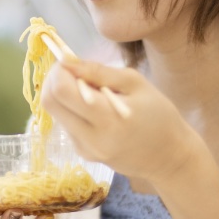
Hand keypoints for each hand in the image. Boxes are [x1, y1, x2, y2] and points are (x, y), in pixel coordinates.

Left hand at [40, 59, 199, 183]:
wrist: (169, 157)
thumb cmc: (159, 116)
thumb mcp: (136, 84)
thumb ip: (99, 72)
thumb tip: (67, 61)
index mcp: (107, 118)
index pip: (61, 91)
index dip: (59, 70)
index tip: (71, 61)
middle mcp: (90, 138)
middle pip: (49, 103)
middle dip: (55, 80)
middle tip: (75, 72)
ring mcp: (85, 149)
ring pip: (57, 114)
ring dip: (66, 96)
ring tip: (93, 92)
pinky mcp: (84, 154)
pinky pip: (68, 125)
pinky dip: (75, 111)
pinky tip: (97, 111)